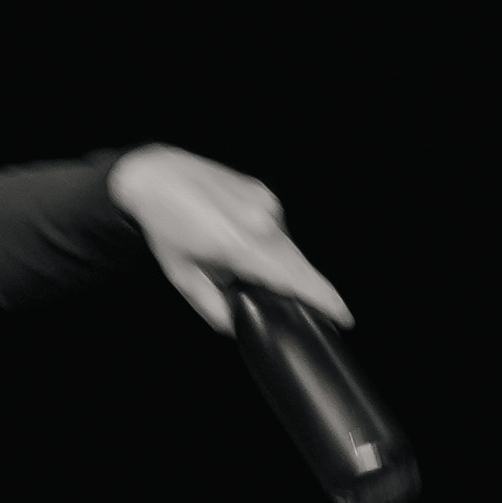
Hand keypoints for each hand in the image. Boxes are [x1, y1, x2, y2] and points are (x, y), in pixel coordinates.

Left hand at [109, 144, 352, 334]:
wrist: (157, 177)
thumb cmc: (164, 225)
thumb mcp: (183, 277)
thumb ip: (213, 308)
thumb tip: (238, 324)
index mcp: (241, 246)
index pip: (295, 279)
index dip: (325, 299)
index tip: (344, 317)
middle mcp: (261, 222)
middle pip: (298, 266)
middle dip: (298, 286)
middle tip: (282, 298)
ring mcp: (265, 204)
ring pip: (287, 247)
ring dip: (275, 261)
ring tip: (234, 256)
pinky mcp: (264, 192)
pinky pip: (276, 227)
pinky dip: (266, 240)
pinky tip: (237, 236)